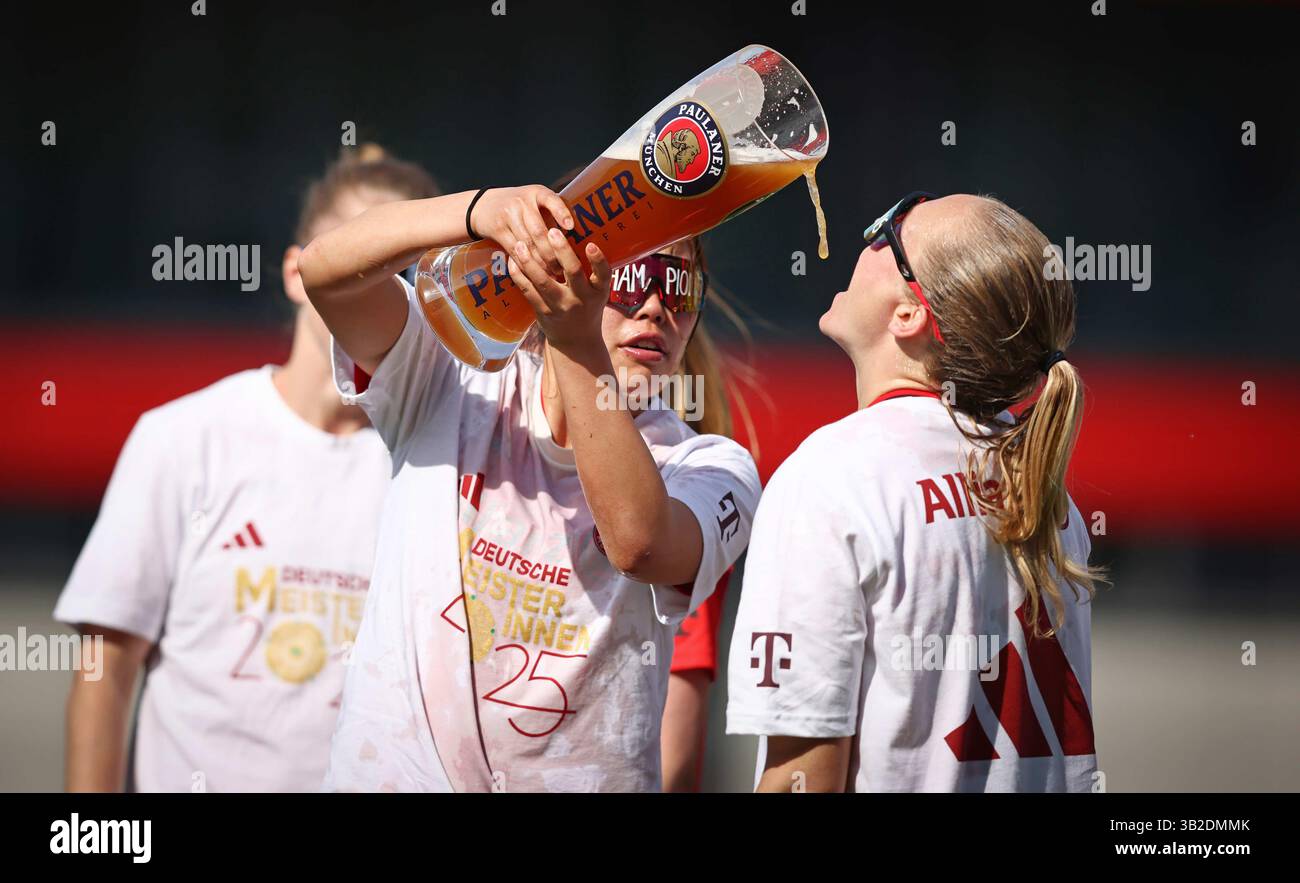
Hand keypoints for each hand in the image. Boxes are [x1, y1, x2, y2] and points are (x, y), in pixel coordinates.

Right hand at [470, 185, 574, 274]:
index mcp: (536, 193)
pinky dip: (527, 264)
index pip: (551, 200)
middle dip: (553, 252)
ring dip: (541, 262)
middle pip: (539, 231)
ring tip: (554, 274)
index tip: (571, 227)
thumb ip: (556, 211)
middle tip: (564, 267)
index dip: (561, 213)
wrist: (484, 205)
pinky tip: (536, 273)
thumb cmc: (521, 205)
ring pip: (528, 244)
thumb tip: (577, 233)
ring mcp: (508, 216)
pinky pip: (515, 251)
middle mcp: (522, 203)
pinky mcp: (498, 231)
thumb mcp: (537, 200)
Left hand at [507, 227, 611, 355]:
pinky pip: (528, 291)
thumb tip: (580, 235)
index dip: (598, 260)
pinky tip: (512, 261)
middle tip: (552, 231)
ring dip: (530, 261)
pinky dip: (519, 275)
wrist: (576, 341)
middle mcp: (581, 299)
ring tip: (520, 244)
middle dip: (562, 251)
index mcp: (598, 292)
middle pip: (573, 272)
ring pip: (544, 281)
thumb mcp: (597, 293)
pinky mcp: (543, 312)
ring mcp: (561, 307)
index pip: (603, 274)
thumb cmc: (587, 308)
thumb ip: (592, 272)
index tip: (590, 245)